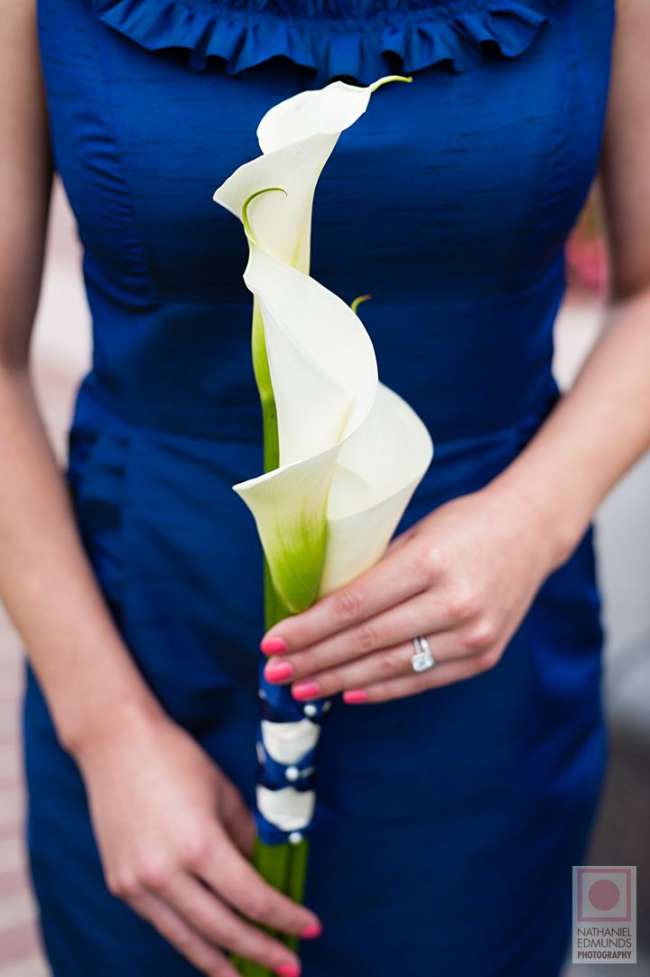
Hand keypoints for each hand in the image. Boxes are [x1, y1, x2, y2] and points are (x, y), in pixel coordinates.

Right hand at [74, 708, 320, 976]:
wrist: (115, 744)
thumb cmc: (177, 760)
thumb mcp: (224, 795)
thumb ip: (245, 840)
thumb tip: (263, 876)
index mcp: (199, 845)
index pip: (252, 898)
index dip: (285, 918)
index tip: (310, 929)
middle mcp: (166, 873)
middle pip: (223, 930)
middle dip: (261, 952)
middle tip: (290, 968)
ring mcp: (138, 884)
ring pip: (188, 940)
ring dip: (222, 964)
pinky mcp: (121, 885)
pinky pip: (163, 924)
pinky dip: (189, 941)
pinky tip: (210, 950)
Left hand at [261, 485, 562, 703]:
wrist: (531, 532)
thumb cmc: (464, 524)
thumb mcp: (416, 532)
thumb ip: (375, 569)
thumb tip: (317, 606)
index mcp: (430, 561)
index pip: (354, 604)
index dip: (309, 627)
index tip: (273, 639)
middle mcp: (454, 602)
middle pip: (366, 640)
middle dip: (313, 659)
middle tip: (275, 670)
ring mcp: (473, 634)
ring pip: (390, 667)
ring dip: (339, 680)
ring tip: (302, 687)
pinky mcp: (484, 657)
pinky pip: (422, 681)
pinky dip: (381, 688)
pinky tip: (348, 692)